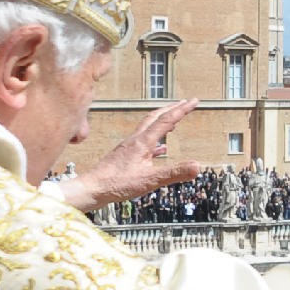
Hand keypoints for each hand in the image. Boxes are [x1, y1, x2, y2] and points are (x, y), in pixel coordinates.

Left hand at [55, 99, 202, 211]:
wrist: (91, 189)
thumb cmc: (116, 184)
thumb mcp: (149, 180)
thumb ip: (174, 173)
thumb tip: (198, 166)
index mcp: (142, 142)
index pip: (166, 120)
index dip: (182, 109)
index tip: (194, 100)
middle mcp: (135, 140)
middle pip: (155, 117)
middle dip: (172, 109)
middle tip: (186, 103)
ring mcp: (129, 147)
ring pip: (148, 128)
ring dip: (163, 121)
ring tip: (174, 121)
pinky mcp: (125, 156)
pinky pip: (144, 143)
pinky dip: (156, 141)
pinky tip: (160, 150)